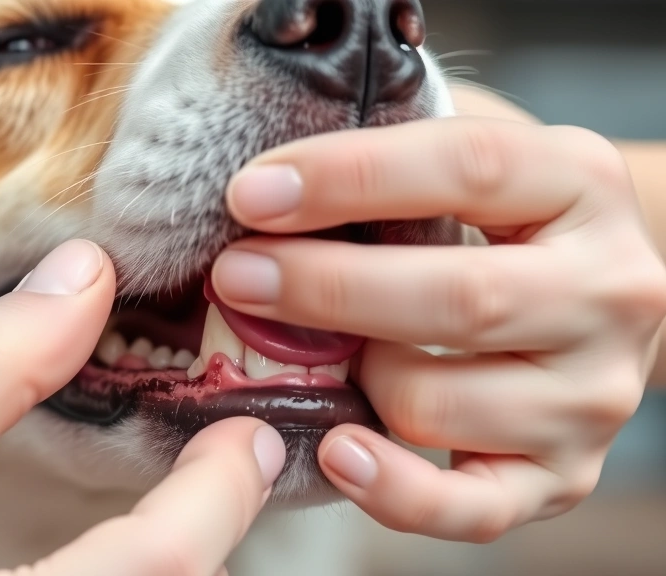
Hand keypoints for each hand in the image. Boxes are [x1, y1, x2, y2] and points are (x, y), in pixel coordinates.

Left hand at [212, 118, 665, 542]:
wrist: (592, 295)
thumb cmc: (499, 218)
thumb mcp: (468, 160)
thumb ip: (393, 156)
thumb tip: (267, 188)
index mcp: (584, 185)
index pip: (469, 167)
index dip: (349, 178)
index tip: (251, 193)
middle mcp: (610, 293)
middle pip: (458, 299)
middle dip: (324, 289)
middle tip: (235, 275)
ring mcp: (591, 395)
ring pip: (438, 404)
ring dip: (354, 377)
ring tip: (322, 352)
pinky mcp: (564, 476)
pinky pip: (471, 509)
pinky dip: (393, 491)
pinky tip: (337, 450)